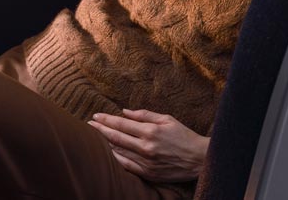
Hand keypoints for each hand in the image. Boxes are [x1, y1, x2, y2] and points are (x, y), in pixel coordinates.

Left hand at [88, 109, 209, 182]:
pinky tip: (109, 152)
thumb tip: (124, 112)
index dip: (106, 120)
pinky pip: (126, 166)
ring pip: (119, 152)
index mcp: (151, 131)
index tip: (95, 116)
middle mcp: (146, 147)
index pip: (121, 124)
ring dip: (105, 144)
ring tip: (95, 137)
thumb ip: (144, 115)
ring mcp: (146, 162)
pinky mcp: (148, 174)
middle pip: (116, 137)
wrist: (199, 159)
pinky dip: (115, 158)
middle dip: (100, 130)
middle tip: (88, 124)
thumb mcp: (167, 119)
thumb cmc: (184, 136)